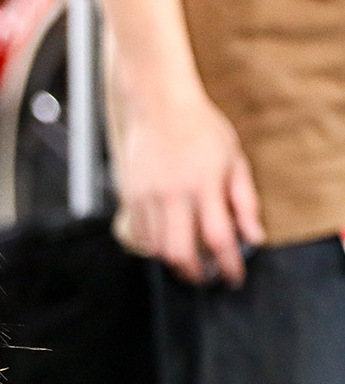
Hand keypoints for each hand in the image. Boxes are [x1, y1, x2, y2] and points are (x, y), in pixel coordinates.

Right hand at [110, 82, 263, 286]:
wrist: (159, 107)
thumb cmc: (201, 129)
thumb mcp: (234, 160)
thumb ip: (244, 201)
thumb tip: (254, 237)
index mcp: (204, 185)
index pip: (219, 238)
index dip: (229, 265)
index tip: (234, 277)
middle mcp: (173, 195)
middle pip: (180, 252)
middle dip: (195, 272)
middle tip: (207, 275)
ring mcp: (147, 197)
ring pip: (157, 248)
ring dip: (174, 261)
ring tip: (189, 259)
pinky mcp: (129, 196)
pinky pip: (140, 235)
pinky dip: (154, 246)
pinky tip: (168, 240)